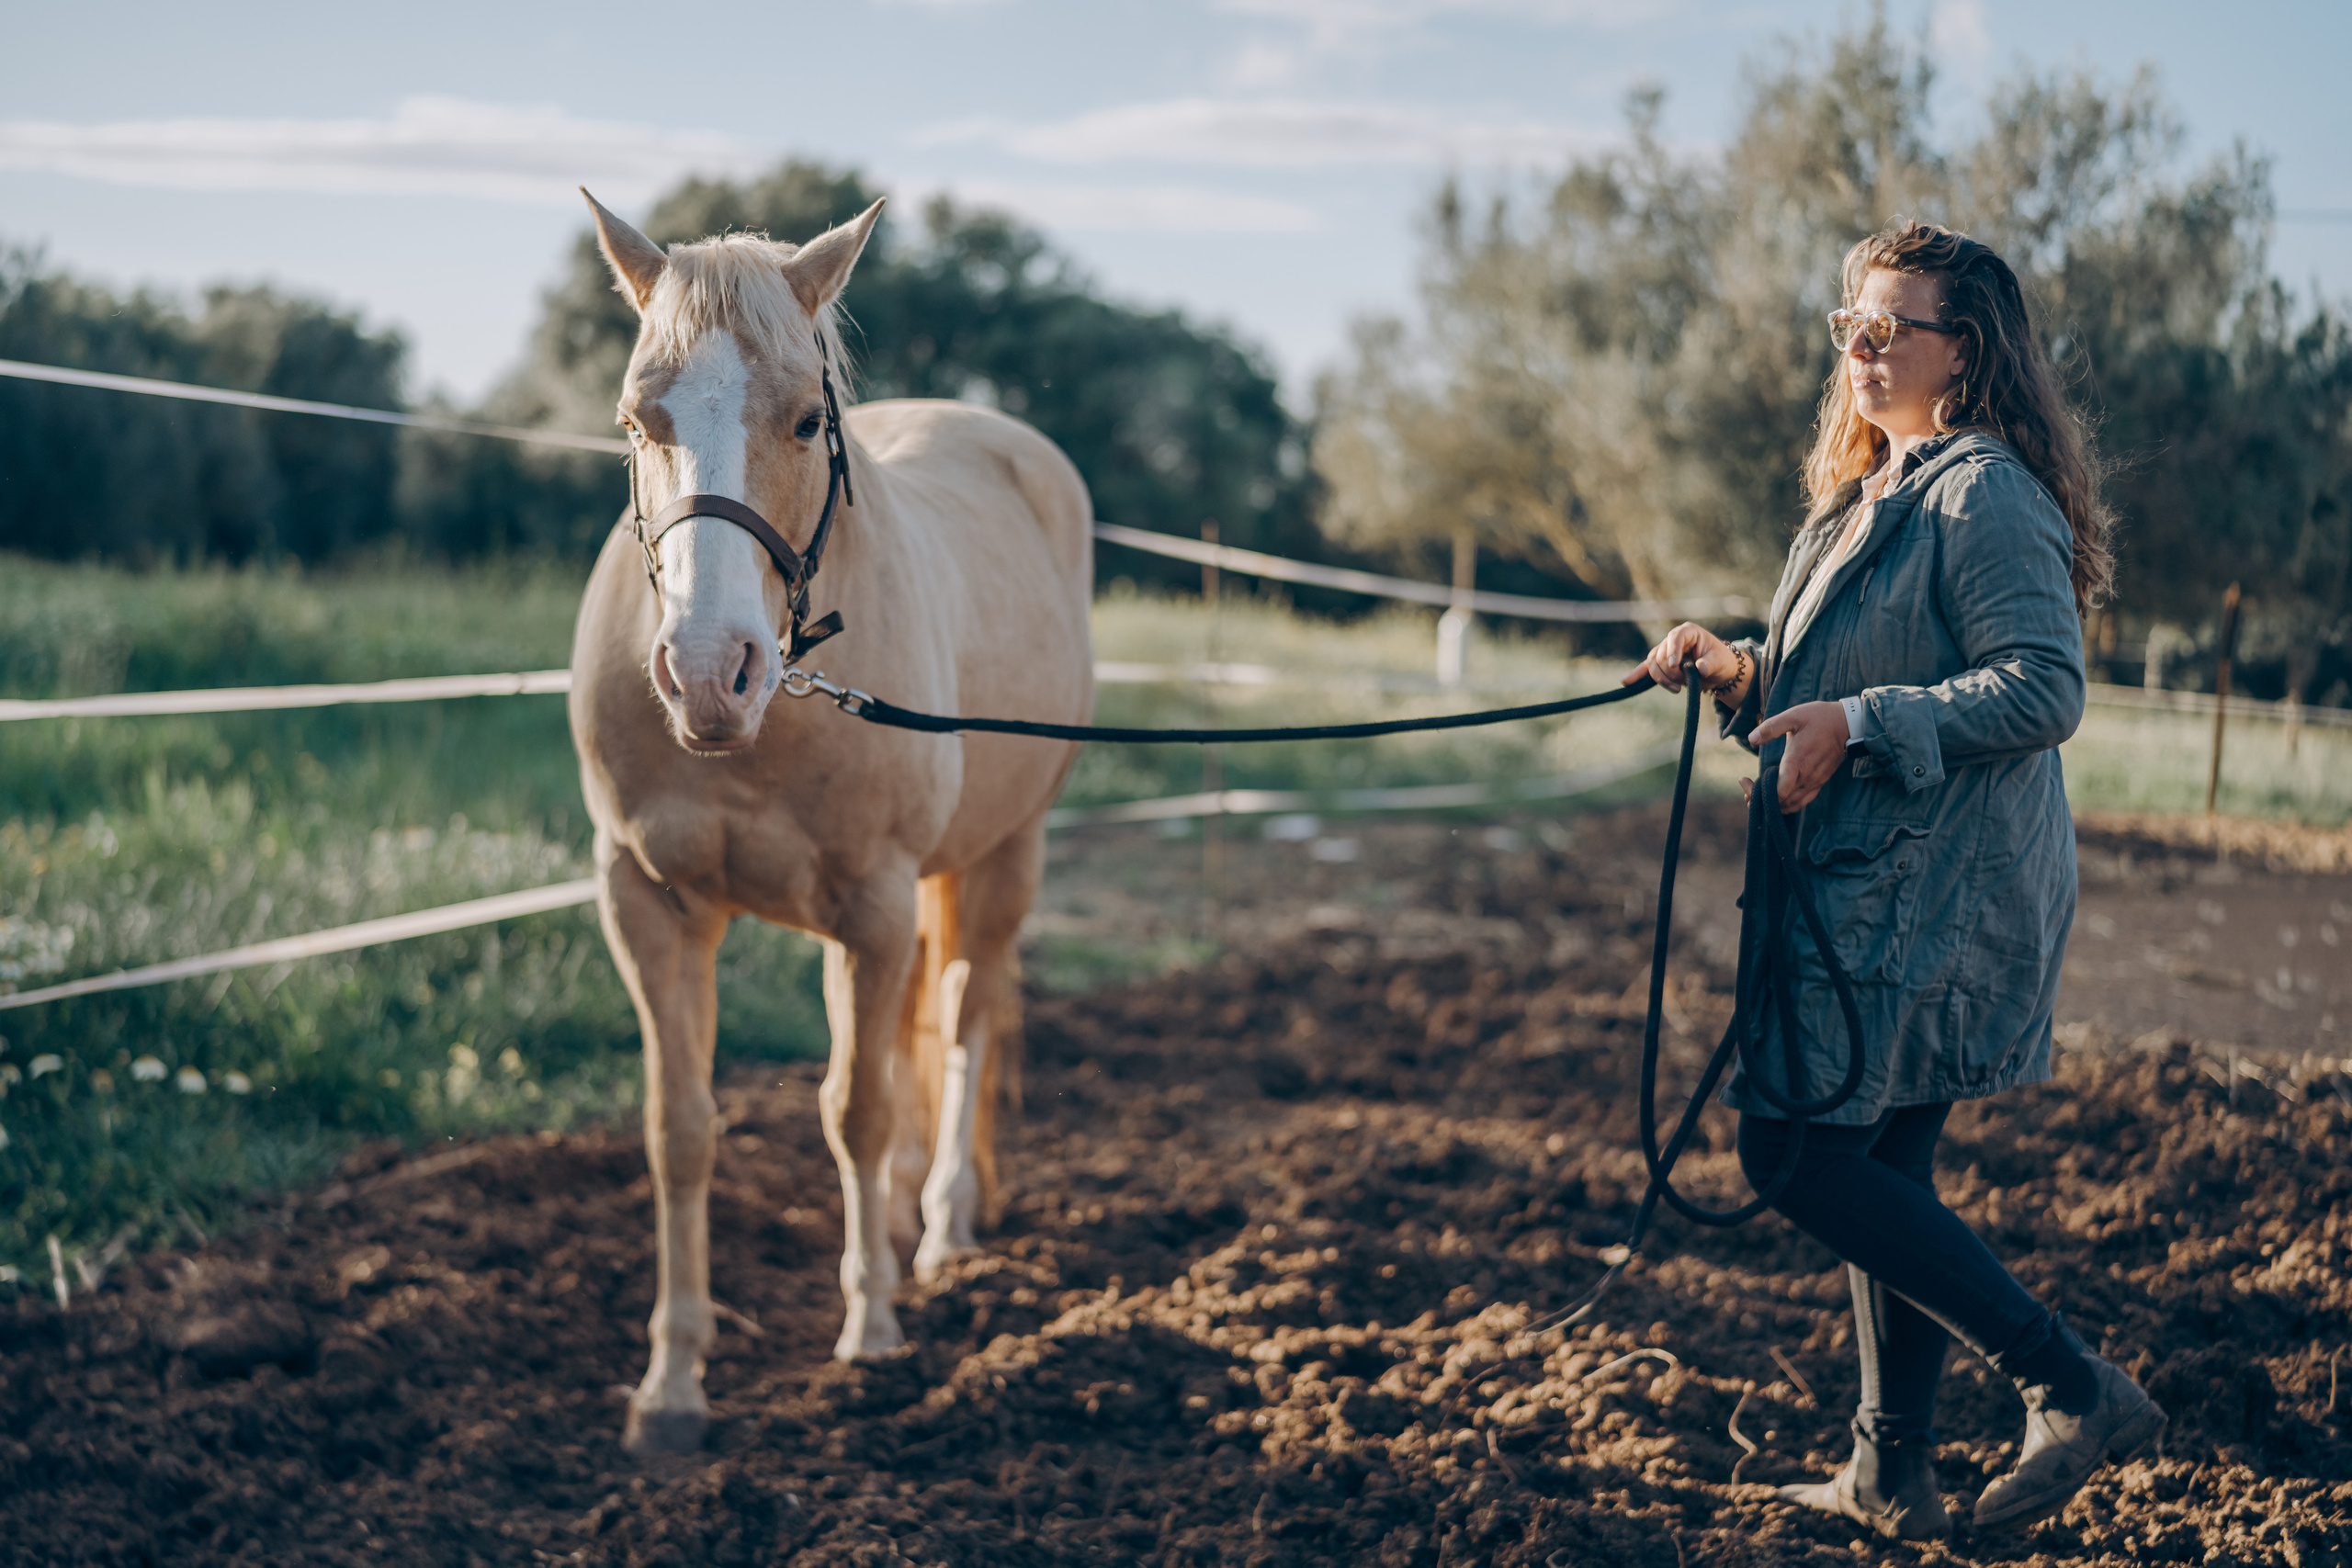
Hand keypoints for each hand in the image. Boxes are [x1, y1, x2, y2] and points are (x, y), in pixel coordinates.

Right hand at [1623, 622, 1741, 694]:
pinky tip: (1626, 681)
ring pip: (1653, 664)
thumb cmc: (1720, 661)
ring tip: (1677, 689)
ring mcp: (1665, 652)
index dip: (1673, 650)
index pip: (1675, 636)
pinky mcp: (1661, 664)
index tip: (1675, 665)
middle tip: (1685, 683)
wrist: (1718, 671)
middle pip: (1661, 654)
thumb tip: (1700, 668)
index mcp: (1688, 632)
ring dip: (1662, 678)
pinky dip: (1637, 674)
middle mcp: (1673, 640)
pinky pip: (1646, 668)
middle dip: (1670, 671)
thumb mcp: (1719, 662)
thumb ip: (1710, 664)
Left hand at [1745, 701, 1851, 812]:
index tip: (1744, 780)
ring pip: (1792, 804)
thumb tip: (1752, 739)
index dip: (1758, 792)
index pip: (1779, 791)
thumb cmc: (1820, 718)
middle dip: (1761, 799)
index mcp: (1798, 761)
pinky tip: (1777, 796)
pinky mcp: (1820, 782)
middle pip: (1781, 801)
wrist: (1849, 724)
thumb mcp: (1794, 716)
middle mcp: (1807, 776)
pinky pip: (1803, 801)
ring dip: (1774, 804)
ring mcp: (1815, 781)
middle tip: (1747, 787)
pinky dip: (1787, 804)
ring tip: (1758, 792)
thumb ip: (1772, 728)